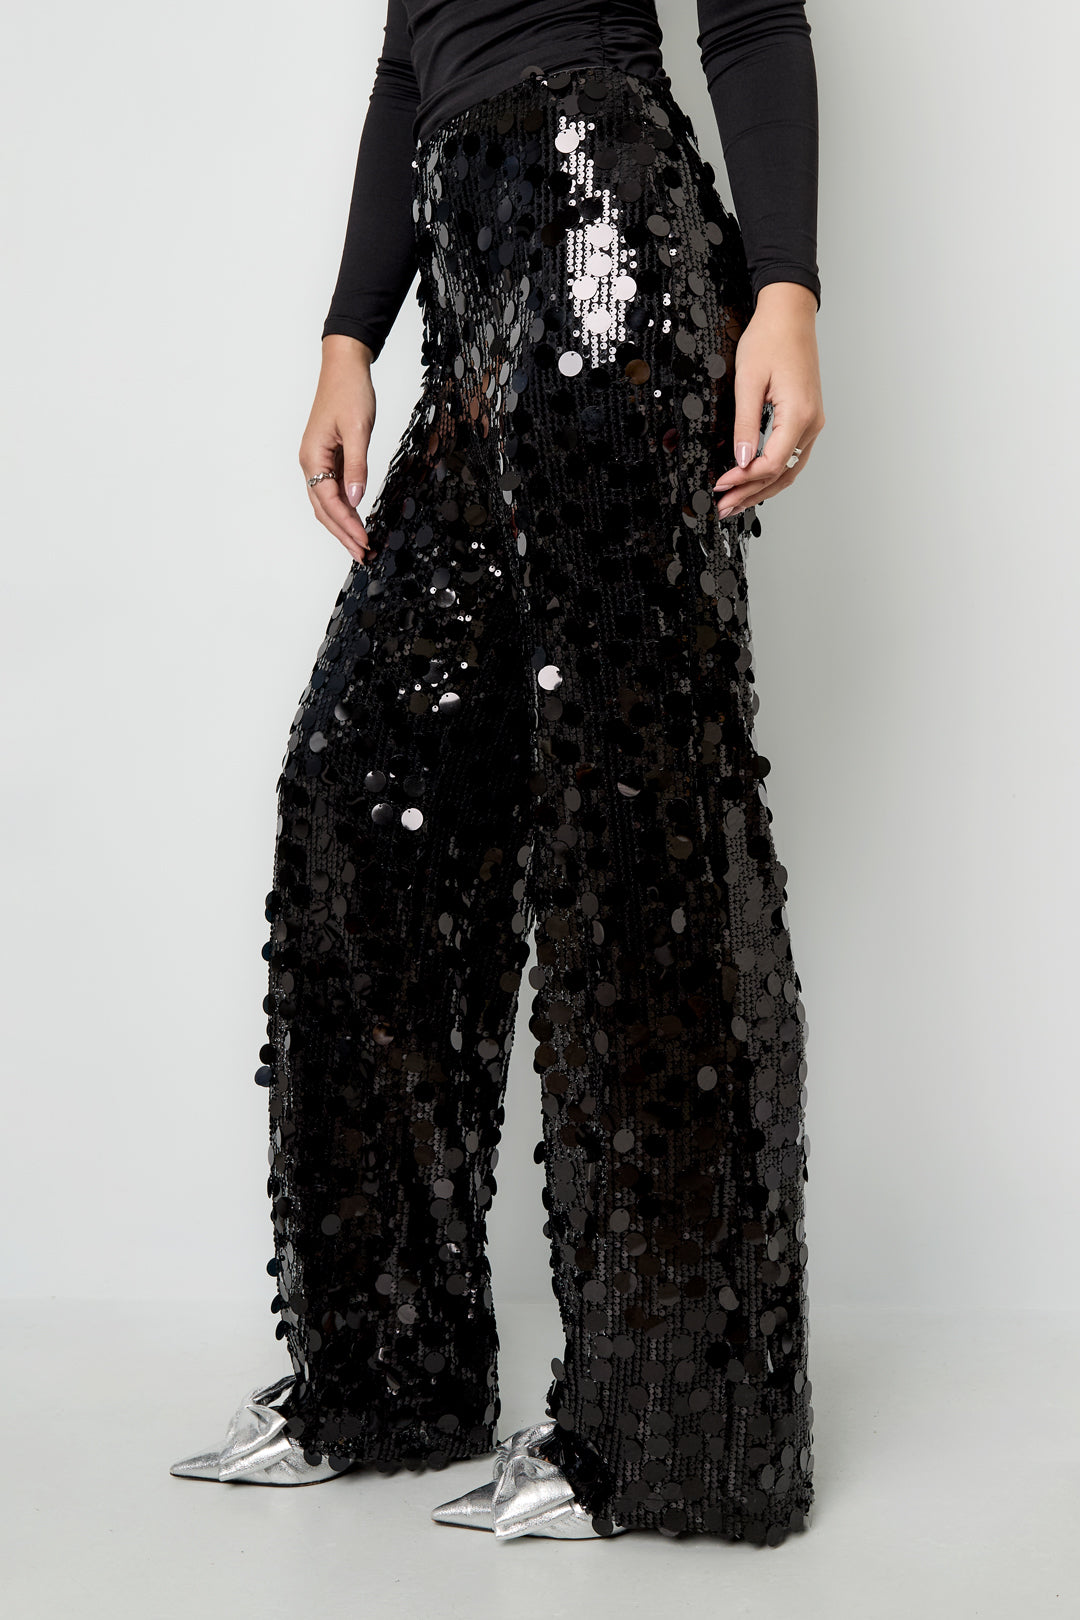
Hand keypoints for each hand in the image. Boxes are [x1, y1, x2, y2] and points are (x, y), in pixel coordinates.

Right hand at [299, 334, 376, 563]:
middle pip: (324, 510)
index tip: (364, 543)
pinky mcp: (329, 457)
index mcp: (312, 458)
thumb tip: (356, 500)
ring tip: (361, 545)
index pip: (329, 502)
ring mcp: (318, 461)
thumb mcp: (358, 429)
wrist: (345, 366)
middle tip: (363, 556)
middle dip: (343, 534)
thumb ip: (357, 466)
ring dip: (343, 525)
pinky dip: (346, 508)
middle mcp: (310, 463)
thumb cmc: (349, 392)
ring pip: (327, 503)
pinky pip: (334, 490)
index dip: (347, 526)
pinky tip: (358, 519)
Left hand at [713, 282, 823, 519]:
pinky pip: (791, 456)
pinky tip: (753, 483)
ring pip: (788, 470)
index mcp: (800, 415)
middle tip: (722, 508)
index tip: (720, 485)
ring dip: (761, 489)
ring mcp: (812, 423)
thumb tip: (739, 461)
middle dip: (750, 493)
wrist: (790, 314)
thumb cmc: (770, 339)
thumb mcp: (749, 382)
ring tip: (735, 503)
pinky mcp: (806, 419)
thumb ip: (745, 425)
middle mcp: (812, 424)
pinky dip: (772, 474)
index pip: (771, 463)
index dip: (743, 480)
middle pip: (781, 474)